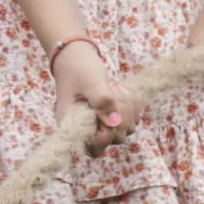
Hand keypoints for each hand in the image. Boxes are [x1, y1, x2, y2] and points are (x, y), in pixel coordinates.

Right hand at [50, 40, 140, 154]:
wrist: (74, 55)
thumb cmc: (78, 67)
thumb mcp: (91, 82)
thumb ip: (102, 102)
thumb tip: (115, 123)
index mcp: (73, 125)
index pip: (94, 148)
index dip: (109, 135)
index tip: (112, 114)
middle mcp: (85, 128)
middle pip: (112, 140)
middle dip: (121, 118)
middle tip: (116, 95)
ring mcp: (97, 123)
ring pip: (123, 130)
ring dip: (127, 111)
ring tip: (117, 91)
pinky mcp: (107, 116)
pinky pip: (127, 119)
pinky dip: (130, 106)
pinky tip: (121, 91)